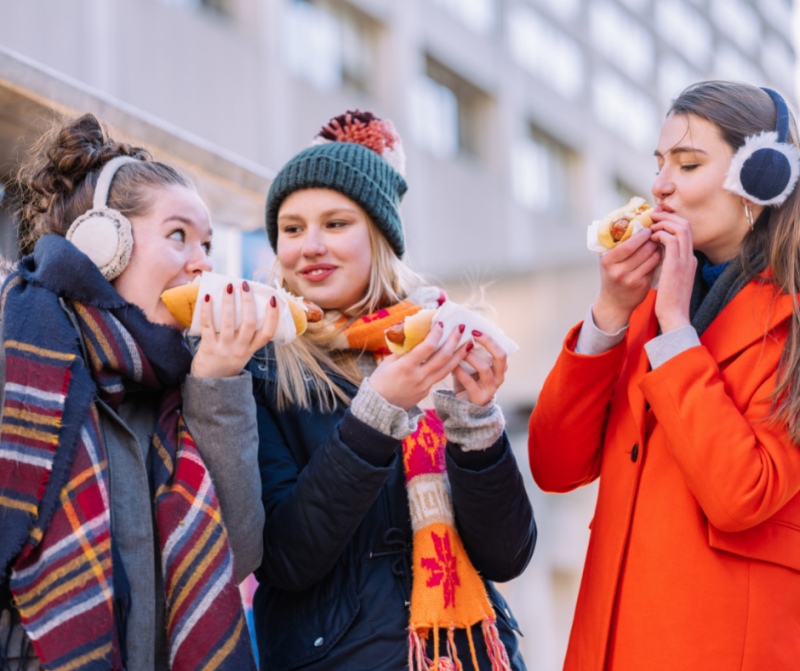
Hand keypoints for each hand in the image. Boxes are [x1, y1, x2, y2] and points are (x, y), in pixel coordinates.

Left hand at [191, 281, 279, 377]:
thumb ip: (247, 335)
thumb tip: (246, 305)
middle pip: (249, 323)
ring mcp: (224, 349)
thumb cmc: (227, 362)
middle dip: (248, 302)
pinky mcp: (208, 348)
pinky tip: (208, 297)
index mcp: (251, 349)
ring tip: (228, 286)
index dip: (273, 315)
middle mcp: (240, 349)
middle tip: (245, 285)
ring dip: (229, 301)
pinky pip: (209, 326)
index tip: (272, 299)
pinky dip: (207, 310)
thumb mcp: (243, 352)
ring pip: (229, 322)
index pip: (268, 333)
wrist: (209, 384)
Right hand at [369, 322, 469, 410]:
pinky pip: (440, 377)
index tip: (441, 323)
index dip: (436, 334)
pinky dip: (449, 366)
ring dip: (459, 355)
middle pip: (442, 357)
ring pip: (447, 369)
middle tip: (461, 328)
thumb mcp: (387, 363)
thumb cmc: (379, 382)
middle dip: (454, 340)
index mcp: (406, 366)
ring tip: (468, 343)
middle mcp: (418, 377)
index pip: (427, 347)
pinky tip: (454, 358)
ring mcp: (424, 386)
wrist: (379, 408)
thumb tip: (415, 336)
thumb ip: (403, 350)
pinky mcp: (427, 392)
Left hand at [452, 331, 507, 405]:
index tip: (475, 330)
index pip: (502, 349)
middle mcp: (499, 377)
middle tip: (472, 335)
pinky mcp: (480, 397)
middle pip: (500, 356)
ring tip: (461, 352)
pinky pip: (470, 382)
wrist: (466, 406)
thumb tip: (460, 331)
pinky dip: (460, 371)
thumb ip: (472, 352)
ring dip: (471, 357)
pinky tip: (452, 366)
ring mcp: (491, 388)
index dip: (490, 339)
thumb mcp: (473, 365)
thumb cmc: (469, 380)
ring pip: (485, 369)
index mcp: (500, 367)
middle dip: (487, 343)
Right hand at [592, 230, 661, 332]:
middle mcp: (619, 271)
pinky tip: (656, 256)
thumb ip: (617, 243)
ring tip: (656, 244)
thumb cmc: (611, 275)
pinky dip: (658, 258)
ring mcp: (631, 279)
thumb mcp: (608, 260)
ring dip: (658, 247)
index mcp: (608, 261)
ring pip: (653, 256)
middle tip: (655, 235)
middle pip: (644, 249)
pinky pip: (656, 266)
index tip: (647, 229)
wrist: (614, 302)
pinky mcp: (643, 285)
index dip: (641, 235)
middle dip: (652, 239)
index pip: (628, 244)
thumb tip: (634, 219)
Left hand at [649, 212, 695, 332]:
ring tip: (650, 225)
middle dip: (669, 217)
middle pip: (687, 225)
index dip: (672, 223)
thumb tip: (655, 256)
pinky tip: (650, 237)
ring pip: (681, 228)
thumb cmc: (669, 301)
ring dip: (664, 222)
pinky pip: (672, 240)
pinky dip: (661, 234)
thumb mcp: (670, 280)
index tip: (657, 221)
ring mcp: (686, 260)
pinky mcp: (677, 265)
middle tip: (653, 216)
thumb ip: (667, 267)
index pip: (685, 233)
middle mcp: (690, 257)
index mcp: (689, 260)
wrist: (675, 316)